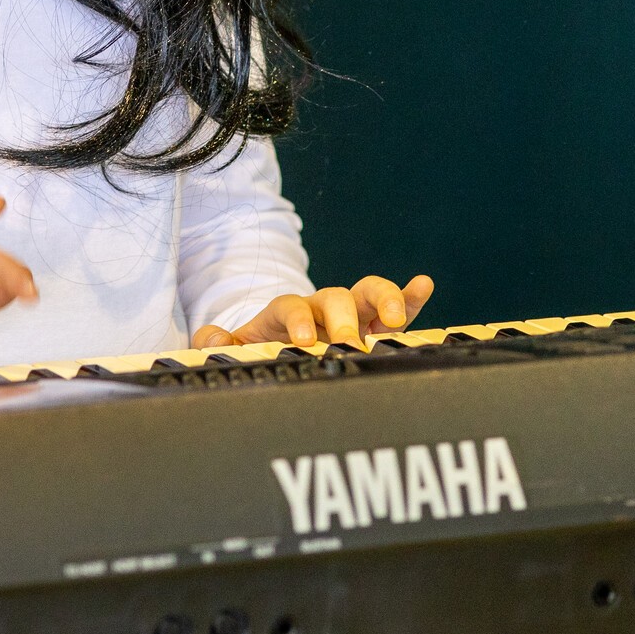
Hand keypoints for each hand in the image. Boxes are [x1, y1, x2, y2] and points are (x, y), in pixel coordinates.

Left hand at [192, 275, 435, 350]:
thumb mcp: (238, 347)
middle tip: (347, 342)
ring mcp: (351, 311)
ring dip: (383, 301)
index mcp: (286, 313)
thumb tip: (210, 338)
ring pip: (368, 292)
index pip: (290, 306)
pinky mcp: (373, 322)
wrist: (282, 344)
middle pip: (334, 296)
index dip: (298, 319)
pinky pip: (396, 307)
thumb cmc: (263, 348)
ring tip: (392, 319)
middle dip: (343, 317)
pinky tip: (424, 285)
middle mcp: (321, 307)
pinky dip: (410, 297)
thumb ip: (219, 344)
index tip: (304, 340)